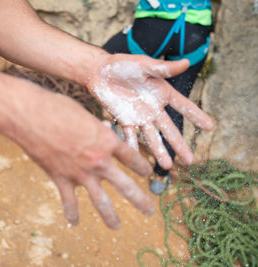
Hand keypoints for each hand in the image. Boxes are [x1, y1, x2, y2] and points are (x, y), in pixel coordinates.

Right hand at [12, 85, 154, 228]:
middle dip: (140, 200)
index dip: (142, 166)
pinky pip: (69, 202)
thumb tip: (103, 128)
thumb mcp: (84, 114)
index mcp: (107, 141)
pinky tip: (74, 223)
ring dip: (111, 217)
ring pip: (101, 202)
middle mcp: (99, 161)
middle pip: (126, 186)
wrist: (31, 116)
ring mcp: (80, 174)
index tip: (146, 172)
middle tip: (149, 210)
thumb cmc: (57, 108)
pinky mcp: (61, 180)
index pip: (132, 158)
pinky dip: (72, 214)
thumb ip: (96, 126)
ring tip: (117, 226)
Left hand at [86, 54, 213, 168]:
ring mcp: (139, 116)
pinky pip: (129, 136)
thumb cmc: (122, 64)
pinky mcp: (124, 120)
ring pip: (152, 137)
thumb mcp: (143, 65)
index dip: (196, 116)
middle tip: (191, 161)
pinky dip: (132, 147)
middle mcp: (153, 108)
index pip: (183, 106)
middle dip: (180, 145)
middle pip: (169, 129)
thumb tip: (186, 62)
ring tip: (167, 167)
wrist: (99, 72)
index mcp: (162, 92)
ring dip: (159, 151)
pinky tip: (136, 160)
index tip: (210, 127)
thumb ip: (163, 68)